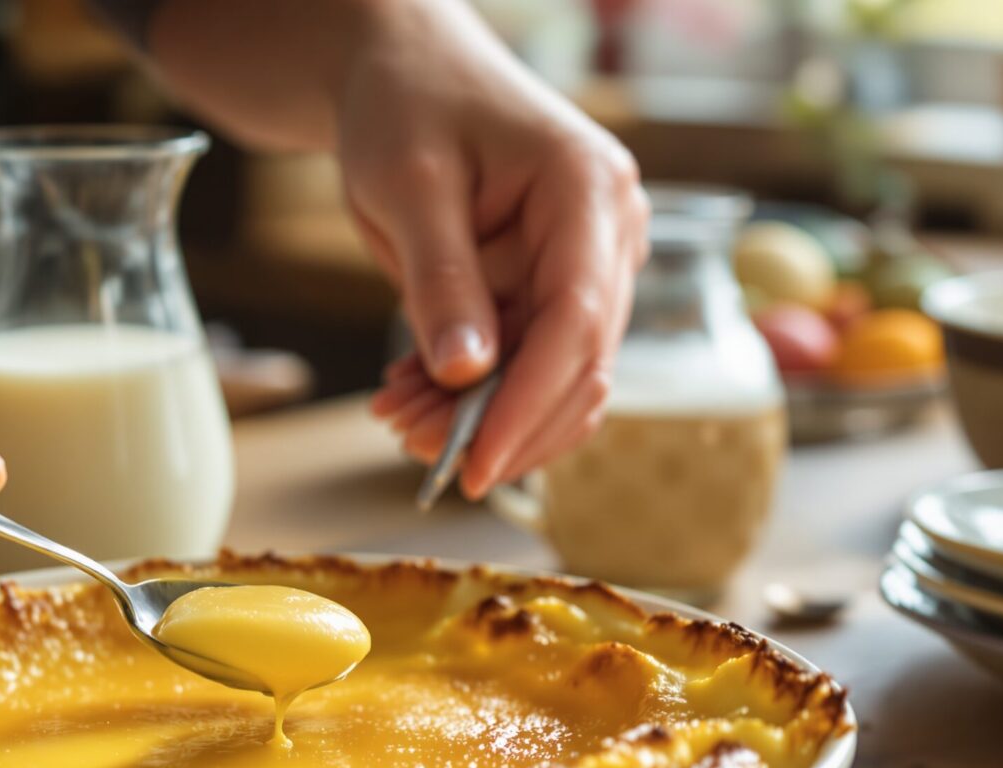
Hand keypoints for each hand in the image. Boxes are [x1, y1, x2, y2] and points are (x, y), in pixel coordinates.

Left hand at [348, 2, 648, 497]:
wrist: (404, 71)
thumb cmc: (408, 103)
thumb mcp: (410, 185)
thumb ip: (441, 280)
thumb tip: (466, 375)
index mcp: (589, 191)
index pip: (578, 322)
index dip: (529, 403)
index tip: (475, 462)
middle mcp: (608, 235)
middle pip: (577, 365)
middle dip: (499, 422)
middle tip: (410, 446)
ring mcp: (587, 267)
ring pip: (552, 378)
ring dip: (479, 417)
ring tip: (394, 416)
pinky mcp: (552, 291)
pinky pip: (523, 364)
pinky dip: (470, 395)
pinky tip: (407, 394)